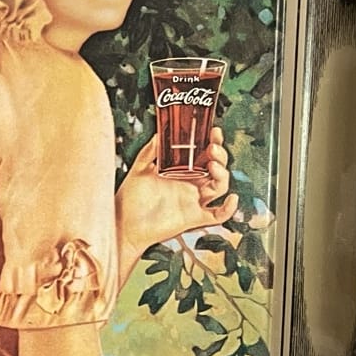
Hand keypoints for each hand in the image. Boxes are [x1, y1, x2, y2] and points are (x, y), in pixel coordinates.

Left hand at [116, 126, 236, 256]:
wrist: (123, 224)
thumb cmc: (131, 198)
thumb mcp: (139, 170)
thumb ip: (149, 152)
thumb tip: (158, 135)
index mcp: (181, 171)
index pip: (203, 155)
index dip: (213, 142)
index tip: (214, 131)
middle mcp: (191, 185)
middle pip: (216, 168)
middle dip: (220, 155)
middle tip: (212, 146)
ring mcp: (193, 201)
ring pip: (220, 187)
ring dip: (222, 174)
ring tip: (212, 164)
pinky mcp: (193, 218)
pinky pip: (217, 215)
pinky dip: (229, 209)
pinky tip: (232, 198)